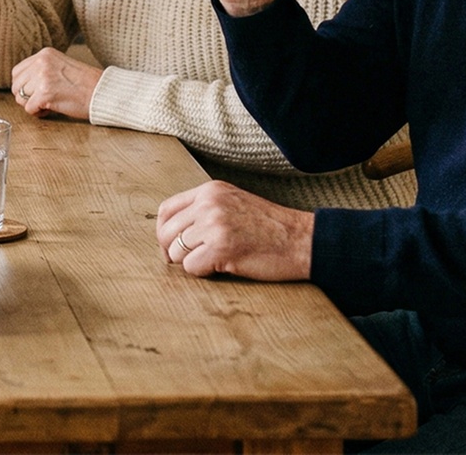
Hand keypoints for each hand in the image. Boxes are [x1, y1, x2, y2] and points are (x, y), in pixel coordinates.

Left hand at [10, 48, 101, 118]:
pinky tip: (51, 109)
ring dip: (32, 105)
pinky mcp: (45, 94)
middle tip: (42, 100)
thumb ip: (42, 70)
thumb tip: (22, 85)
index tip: (36, 92)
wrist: (103, 91)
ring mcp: (42, 77)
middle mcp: (41, 63)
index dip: (24, 86)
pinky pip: (29, 109)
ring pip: (21, 98)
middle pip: (16, 85)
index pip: (17, 72)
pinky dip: (39, 113)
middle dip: (26, 97)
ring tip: (48, 104)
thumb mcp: (61, 66)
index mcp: (44, 54)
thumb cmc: (85, 83)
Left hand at [156, 179, 313, 280]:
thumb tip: (172, 231)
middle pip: (166, 233)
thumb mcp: (234, 203)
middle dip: (172, 251)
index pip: (166, 209)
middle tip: (187, 261)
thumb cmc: (270, 228)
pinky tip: (223, 268)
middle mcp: (208, 204)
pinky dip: (204, 273)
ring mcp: (214, 224)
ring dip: (190, 263)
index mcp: (210, 190)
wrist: (302, 240)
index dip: (163, 231)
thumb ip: (205, 209)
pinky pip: (191, 268)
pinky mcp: (221, 248)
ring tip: (213, 261)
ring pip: (176, 252)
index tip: (171, 245)